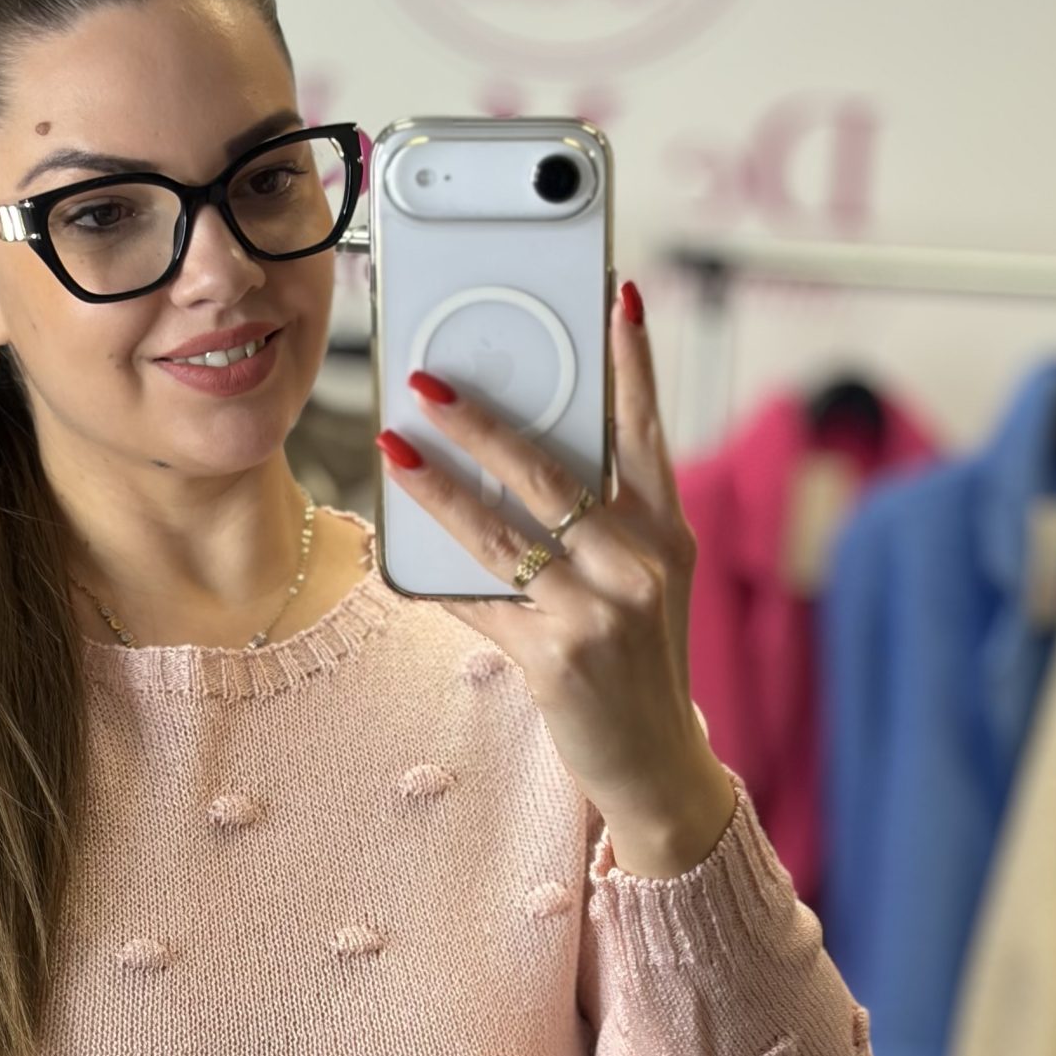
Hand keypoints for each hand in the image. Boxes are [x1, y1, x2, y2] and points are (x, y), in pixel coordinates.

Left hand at [376, 278, 736, 876]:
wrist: (656, 761)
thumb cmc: (638, 660)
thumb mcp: (643, 584)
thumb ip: (602, 525)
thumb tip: (520, 460)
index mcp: (664, 534)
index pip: (646, 432)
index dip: (632, 363)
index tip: (615, 295)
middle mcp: (638, 564)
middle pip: (551, 474)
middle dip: (485, 422)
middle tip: (431, 379)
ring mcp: (598, 612)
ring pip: (502, 533)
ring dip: (440, 487)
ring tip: (396, 447)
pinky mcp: (556, 656)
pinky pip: (479, 603)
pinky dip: (433, 580)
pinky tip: (392, 554)